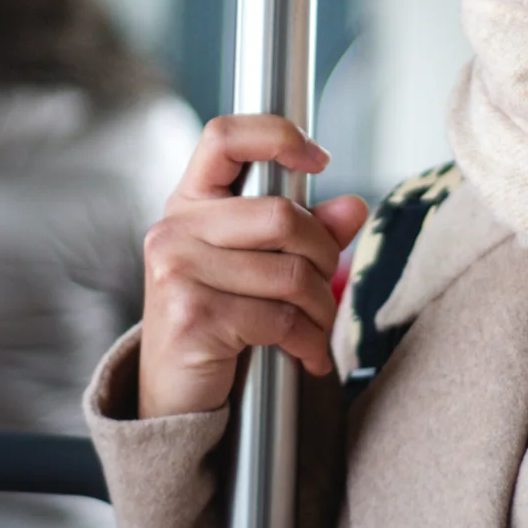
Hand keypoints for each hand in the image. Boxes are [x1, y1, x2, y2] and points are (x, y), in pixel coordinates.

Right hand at [137, 115, 368, 418]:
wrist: (173, 392)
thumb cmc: (218, 317)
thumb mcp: (257, 264)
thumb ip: (304, 231)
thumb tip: (354, 207)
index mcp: (188, 202)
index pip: (224, 137)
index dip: (277, 136)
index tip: (319, 160)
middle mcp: (174, 229)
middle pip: (281, 216)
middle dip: (323, 255)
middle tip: (326, 286)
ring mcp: (177, 271)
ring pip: (288, 273)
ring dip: (320, 308)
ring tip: (318, 327)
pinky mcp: (192, 315)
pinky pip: (279, 318)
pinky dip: (307, 340)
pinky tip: (307, 354)